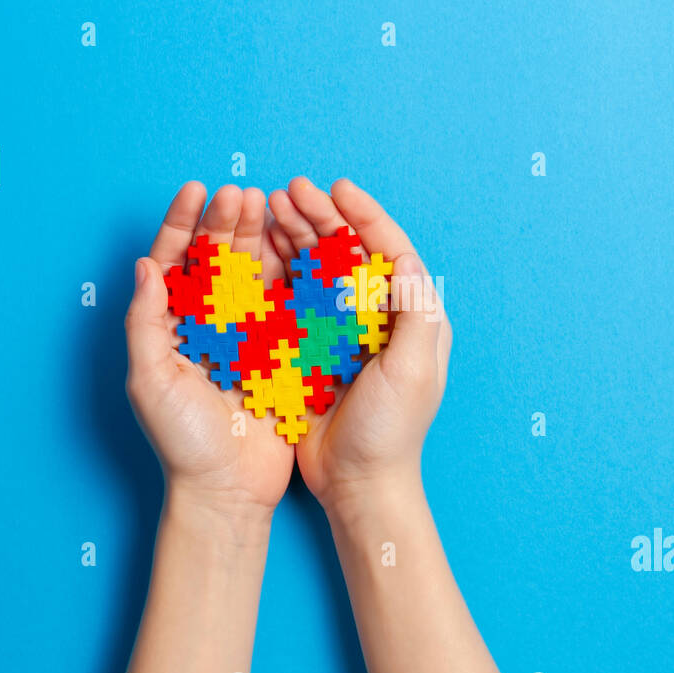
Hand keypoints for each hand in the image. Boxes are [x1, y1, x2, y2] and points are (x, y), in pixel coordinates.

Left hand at [124, 182, 295, 516]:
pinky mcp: (280, 350)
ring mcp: (245, 335)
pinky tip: (295, 241)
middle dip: (226, 221)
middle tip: (240, 192)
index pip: (175, 262)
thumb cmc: (182, 443)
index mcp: (172, 326)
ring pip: (251, 272)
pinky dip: (289, 269)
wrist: (230, 490)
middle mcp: (208, 324)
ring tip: (267, 202)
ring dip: (257, 236)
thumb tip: (146, 266)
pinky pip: (285, 301)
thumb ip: (146, 324)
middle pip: (216, 259)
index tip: (196, 191)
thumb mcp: (151, 382)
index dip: (183, 223)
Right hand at [266, 177, 451, 514]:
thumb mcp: (410, 372)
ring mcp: (344, 331)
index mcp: (412, 317)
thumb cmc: (391, 432)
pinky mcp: (312, 348)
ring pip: (319, 267)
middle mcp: (379, 317)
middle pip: (350, 252)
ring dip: (297, 235)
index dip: (365, 216)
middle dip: (322, 216)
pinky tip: (259, 248)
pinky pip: (295, 297)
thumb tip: (404, 259)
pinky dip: (279, 269)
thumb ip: (414, 314)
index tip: (338, 189)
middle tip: (291, 188)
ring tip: (269, 206)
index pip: (390, 251)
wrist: (358, 484)